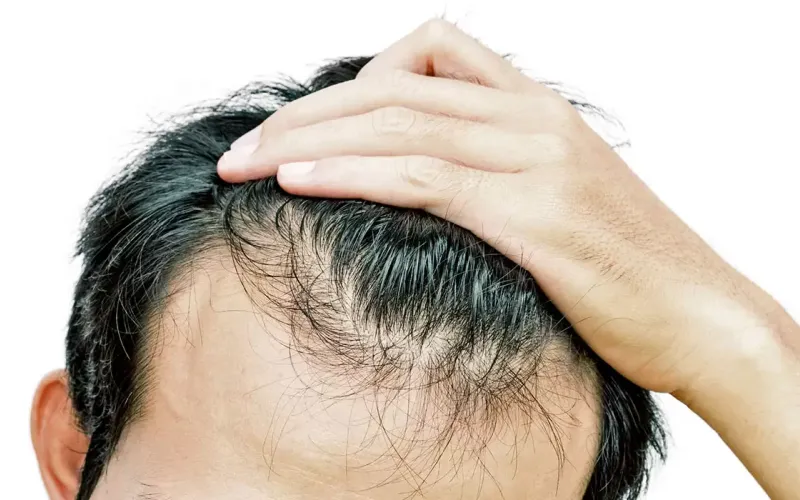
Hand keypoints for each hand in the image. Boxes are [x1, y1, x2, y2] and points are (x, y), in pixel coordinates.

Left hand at [217, 20, 796, 397]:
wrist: (701, 316)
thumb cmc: (628, 270)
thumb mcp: (558, 202)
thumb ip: (494, 179)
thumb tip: (420, 190)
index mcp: (538, 109)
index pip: (432, 52)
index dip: (356, 80)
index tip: (308, 128)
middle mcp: (533, 119)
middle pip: (392, 87)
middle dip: (304, 113)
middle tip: (244, 146)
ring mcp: (534, 158)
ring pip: (396, 122)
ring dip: (307, 138)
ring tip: (245, 164)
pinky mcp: (530, 211)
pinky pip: (421, 174)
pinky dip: (350, 171)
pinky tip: (296, 181)